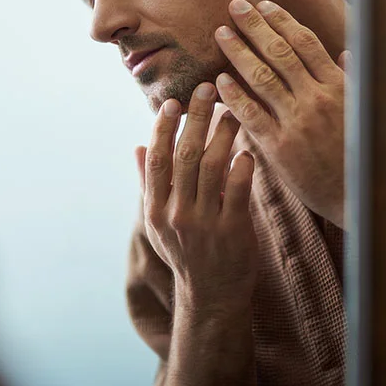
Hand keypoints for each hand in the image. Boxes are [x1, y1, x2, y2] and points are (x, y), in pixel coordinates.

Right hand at [136, 83, 258, 311]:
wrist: (211, 296)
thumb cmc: (185, 253)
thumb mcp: (159, 222)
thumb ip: (149, 184)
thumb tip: (137, 147)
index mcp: (155, 208)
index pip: (157, 159)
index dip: (163, 128)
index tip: (172, 101)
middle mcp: (176, 214)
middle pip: (184, 156)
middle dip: (195, 119)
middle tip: (206, 89)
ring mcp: (204, 224)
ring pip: (212, 168)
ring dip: (222, 135)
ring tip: (233, 111)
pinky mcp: (232, 232)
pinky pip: (238, 192)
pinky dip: (242, 168)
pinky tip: (248, 150)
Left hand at [214, 0, 348, 227]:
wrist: (355, 197)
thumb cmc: (358, 153)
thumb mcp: (362, 111)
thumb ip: (351, 80)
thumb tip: (347, 52)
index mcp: (338, 86)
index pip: (305, 43)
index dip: (283, 21)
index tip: (264, 6)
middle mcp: (317, 99)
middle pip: (280, 53)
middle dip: (255, 26)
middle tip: (234, 6)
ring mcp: (297, 122)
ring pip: (262, 78)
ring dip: (239, 52)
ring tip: (221, 33)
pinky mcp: (280, 147)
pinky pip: (252, 114)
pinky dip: (235, 94)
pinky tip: (220, 79)